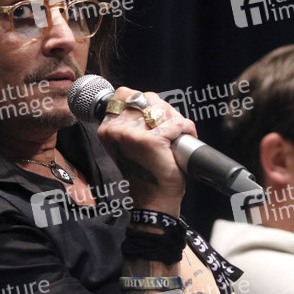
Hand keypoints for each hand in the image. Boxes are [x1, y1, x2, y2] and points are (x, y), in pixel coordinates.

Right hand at [97, 88, 196, 215]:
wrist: (153, 199)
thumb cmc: (144, 173)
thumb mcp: (128, 143)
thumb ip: (131, 122)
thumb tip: (150, 102)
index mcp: (106, 128)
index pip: (124, 94)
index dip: (144, 101)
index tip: (153, 116)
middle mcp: (115, 128)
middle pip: (147, 98)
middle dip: (163, 109)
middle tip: (170, 127)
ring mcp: (133, 133)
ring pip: (162, 108)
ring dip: (175, 118)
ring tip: (177, 134)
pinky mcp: (152, 140)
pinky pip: (176, 123)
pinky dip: (186, 129)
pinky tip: (185, 138)